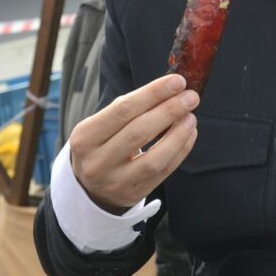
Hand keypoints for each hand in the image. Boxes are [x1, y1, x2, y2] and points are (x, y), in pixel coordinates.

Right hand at [69, 74, 198, 213]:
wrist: (89, 187)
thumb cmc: (101, 145)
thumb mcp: (100, 126)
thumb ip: (130, 109)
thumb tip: (169, 89)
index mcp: (85, 137)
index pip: (123, 110)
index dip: (153, 93)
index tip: (177, 82)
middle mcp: (97, 162)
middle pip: (139, 132)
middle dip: (169, 111)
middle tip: (191, 96)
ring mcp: (115, 182)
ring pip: (154, 158)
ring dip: (178, 134)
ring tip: (191, 117)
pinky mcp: (133, 194)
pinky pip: (163, 172)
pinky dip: (180, 150)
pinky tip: (189, 134)